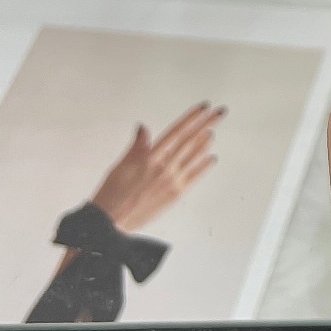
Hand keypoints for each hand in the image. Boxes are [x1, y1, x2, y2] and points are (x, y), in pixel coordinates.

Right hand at [91, 103, 224, 232]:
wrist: (112, 222)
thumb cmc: (112, 195)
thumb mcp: (121, 165)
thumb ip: (137, 146)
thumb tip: (143, 128)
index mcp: (150, 157)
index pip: (177, 131)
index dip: (192, 118)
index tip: (203, 108)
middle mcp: (164, 167)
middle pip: (191, 140)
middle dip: (207, 124)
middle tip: (219, 113)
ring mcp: (172, 181)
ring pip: (195, 156)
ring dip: (206, 143)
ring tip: (212, 132)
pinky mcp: (176, 194)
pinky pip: (195, 176)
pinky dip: (204, 166)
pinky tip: (211, 158)